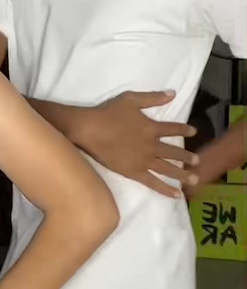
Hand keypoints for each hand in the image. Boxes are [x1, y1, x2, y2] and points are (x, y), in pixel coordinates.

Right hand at [78, 91, 199, 198]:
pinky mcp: (134, 173)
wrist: (91, 130)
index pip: (173, 129)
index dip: (185, 130)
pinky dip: (166, 189)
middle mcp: (152, 146)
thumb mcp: (131, 99)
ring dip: (183, 174)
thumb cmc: (109, 113)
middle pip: (174, 152)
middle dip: (187, 157)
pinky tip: (177, 194)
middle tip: (197, 161)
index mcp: (152, 128)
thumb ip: (153, 97)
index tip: (193, 132)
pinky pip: (154, 183)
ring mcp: (144, 161)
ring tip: (194, 178)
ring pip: (168, 169)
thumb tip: (173, 94)